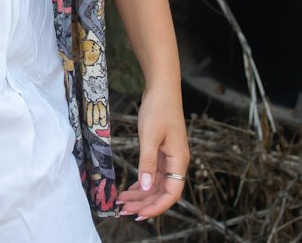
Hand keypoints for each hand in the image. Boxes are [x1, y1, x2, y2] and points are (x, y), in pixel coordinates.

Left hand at [116, 83, 188, 221]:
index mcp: (178, 161)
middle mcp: (176, 162)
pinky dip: (142, 182)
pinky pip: (153, 174)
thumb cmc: (158, 108)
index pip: (171, 193)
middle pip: (162, 192)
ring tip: (122, 202)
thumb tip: (145, 187)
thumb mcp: (150, 135)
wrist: (162, 87)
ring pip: (156, 184)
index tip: (139, 214)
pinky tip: (130, 189)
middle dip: (144, 203)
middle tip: (123, 210)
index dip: (156, 206)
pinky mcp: (161, 151)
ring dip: (141, 195)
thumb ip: (147, 162)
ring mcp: (169, 157)